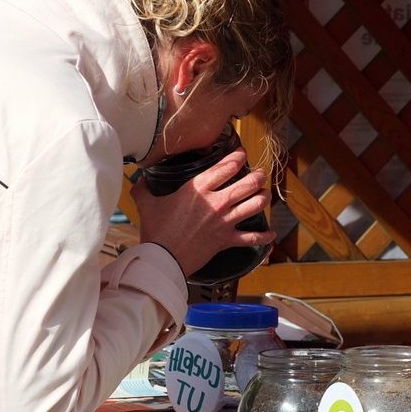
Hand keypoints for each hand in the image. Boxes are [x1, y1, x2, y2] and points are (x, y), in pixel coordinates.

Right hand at [131, 147, 275, 276]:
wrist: (163, 258)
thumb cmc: (156, 230)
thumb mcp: (146, 204)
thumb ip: (144, 190)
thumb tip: (138, 181)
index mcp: (198, 188)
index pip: (224, 167)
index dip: (237, 158)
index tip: (243, 154)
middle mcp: (216, 202)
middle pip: (246, 184)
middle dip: (257, 177)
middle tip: (261, 174)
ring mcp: (224, 221)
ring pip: (254, 205)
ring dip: (263, 198)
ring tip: (266, 194)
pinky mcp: (227, 240)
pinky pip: (251, 238)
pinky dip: (264, 238)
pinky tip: (272, 235)